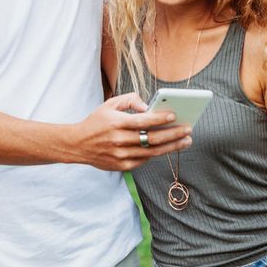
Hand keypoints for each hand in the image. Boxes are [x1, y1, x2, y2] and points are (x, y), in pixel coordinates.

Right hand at [72, 92, 192, 171]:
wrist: (78, 145)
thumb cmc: (96, 122)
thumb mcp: (109, 105)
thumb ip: (129, 100)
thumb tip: (148, 106)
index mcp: (116, 123)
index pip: (143, 121)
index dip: (160, 119)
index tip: (175, 116)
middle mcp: (119, 140)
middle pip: (152, 139)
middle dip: (173, 134)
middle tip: (188, 130)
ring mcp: (121, 155)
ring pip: (152, 152)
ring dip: (172, 146)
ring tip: (185, 141)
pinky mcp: (122, 166)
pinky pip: (144, 160)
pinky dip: (157, 153)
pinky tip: (168, 147)